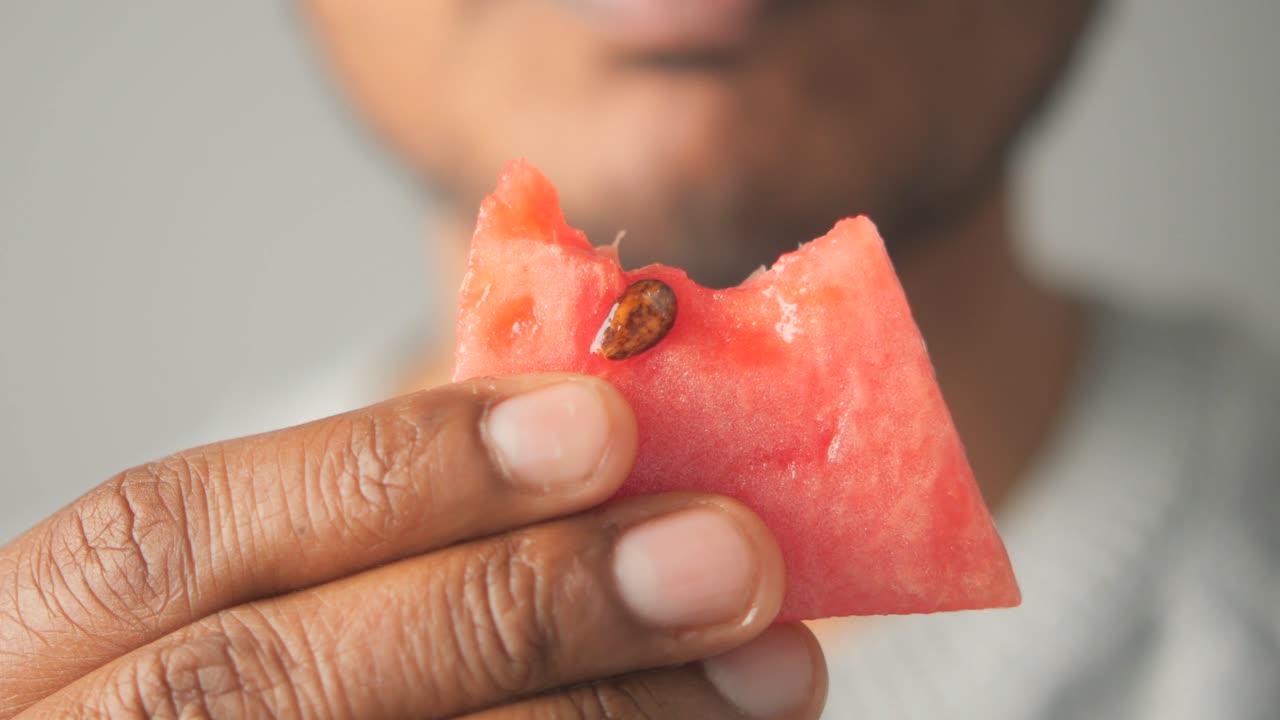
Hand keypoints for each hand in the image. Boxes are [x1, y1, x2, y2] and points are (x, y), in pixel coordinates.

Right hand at [0, 374, 825, 717]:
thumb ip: (368, 537)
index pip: (168, 534)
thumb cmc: (238, 678)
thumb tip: (599, 438)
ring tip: (771, 668)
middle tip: (728, 554)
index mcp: (32, 642)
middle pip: (267, 682)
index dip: (388, 470)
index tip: (601, 423)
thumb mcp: (247, 596)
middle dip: (519, 605)